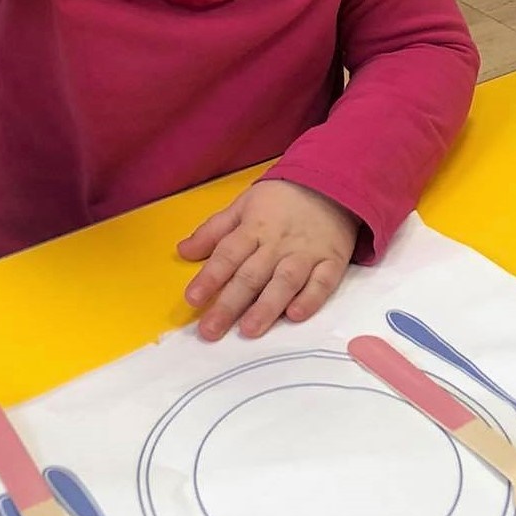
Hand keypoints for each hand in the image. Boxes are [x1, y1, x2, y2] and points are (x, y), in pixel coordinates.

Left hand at [178, 180, 358, 340]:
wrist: (331, 185)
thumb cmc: (281, 199)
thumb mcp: (243, 205)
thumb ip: (213, 231)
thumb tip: (183, 251)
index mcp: (254, 229)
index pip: (227, 255)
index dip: (209, 278)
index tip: (192, 299)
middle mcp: (278, 244)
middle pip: (251, 276)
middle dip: (229, 304)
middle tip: (211, 331)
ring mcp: (306, 254)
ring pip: (284, 282)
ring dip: (266, 307)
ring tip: (249, 330)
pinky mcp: (332, 262)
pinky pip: (322, 282)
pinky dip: (310, 299)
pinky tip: (295, 315)